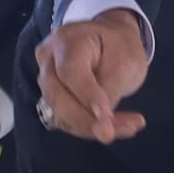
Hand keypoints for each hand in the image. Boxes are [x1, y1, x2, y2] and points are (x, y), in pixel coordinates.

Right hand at [34, 8, 150, 142]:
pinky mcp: (51, 96)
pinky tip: (113, 127)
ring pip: (59, 113)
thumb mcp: (126, 62)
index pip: (70, 72)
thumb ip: (111, 90)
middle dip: (86, 120)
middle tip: (114, 132)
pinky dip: (88, 127)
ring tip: (127, 127)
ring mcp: (45, 77)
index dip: (87, 96)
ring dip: (90, 127)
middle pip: (57, 96)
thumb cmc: (120, 46)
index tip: (106, 117)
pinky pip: (64, 119)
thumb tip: (101, 122)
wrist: (112, 39)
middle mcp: (48, 58)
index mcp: (68, 40)